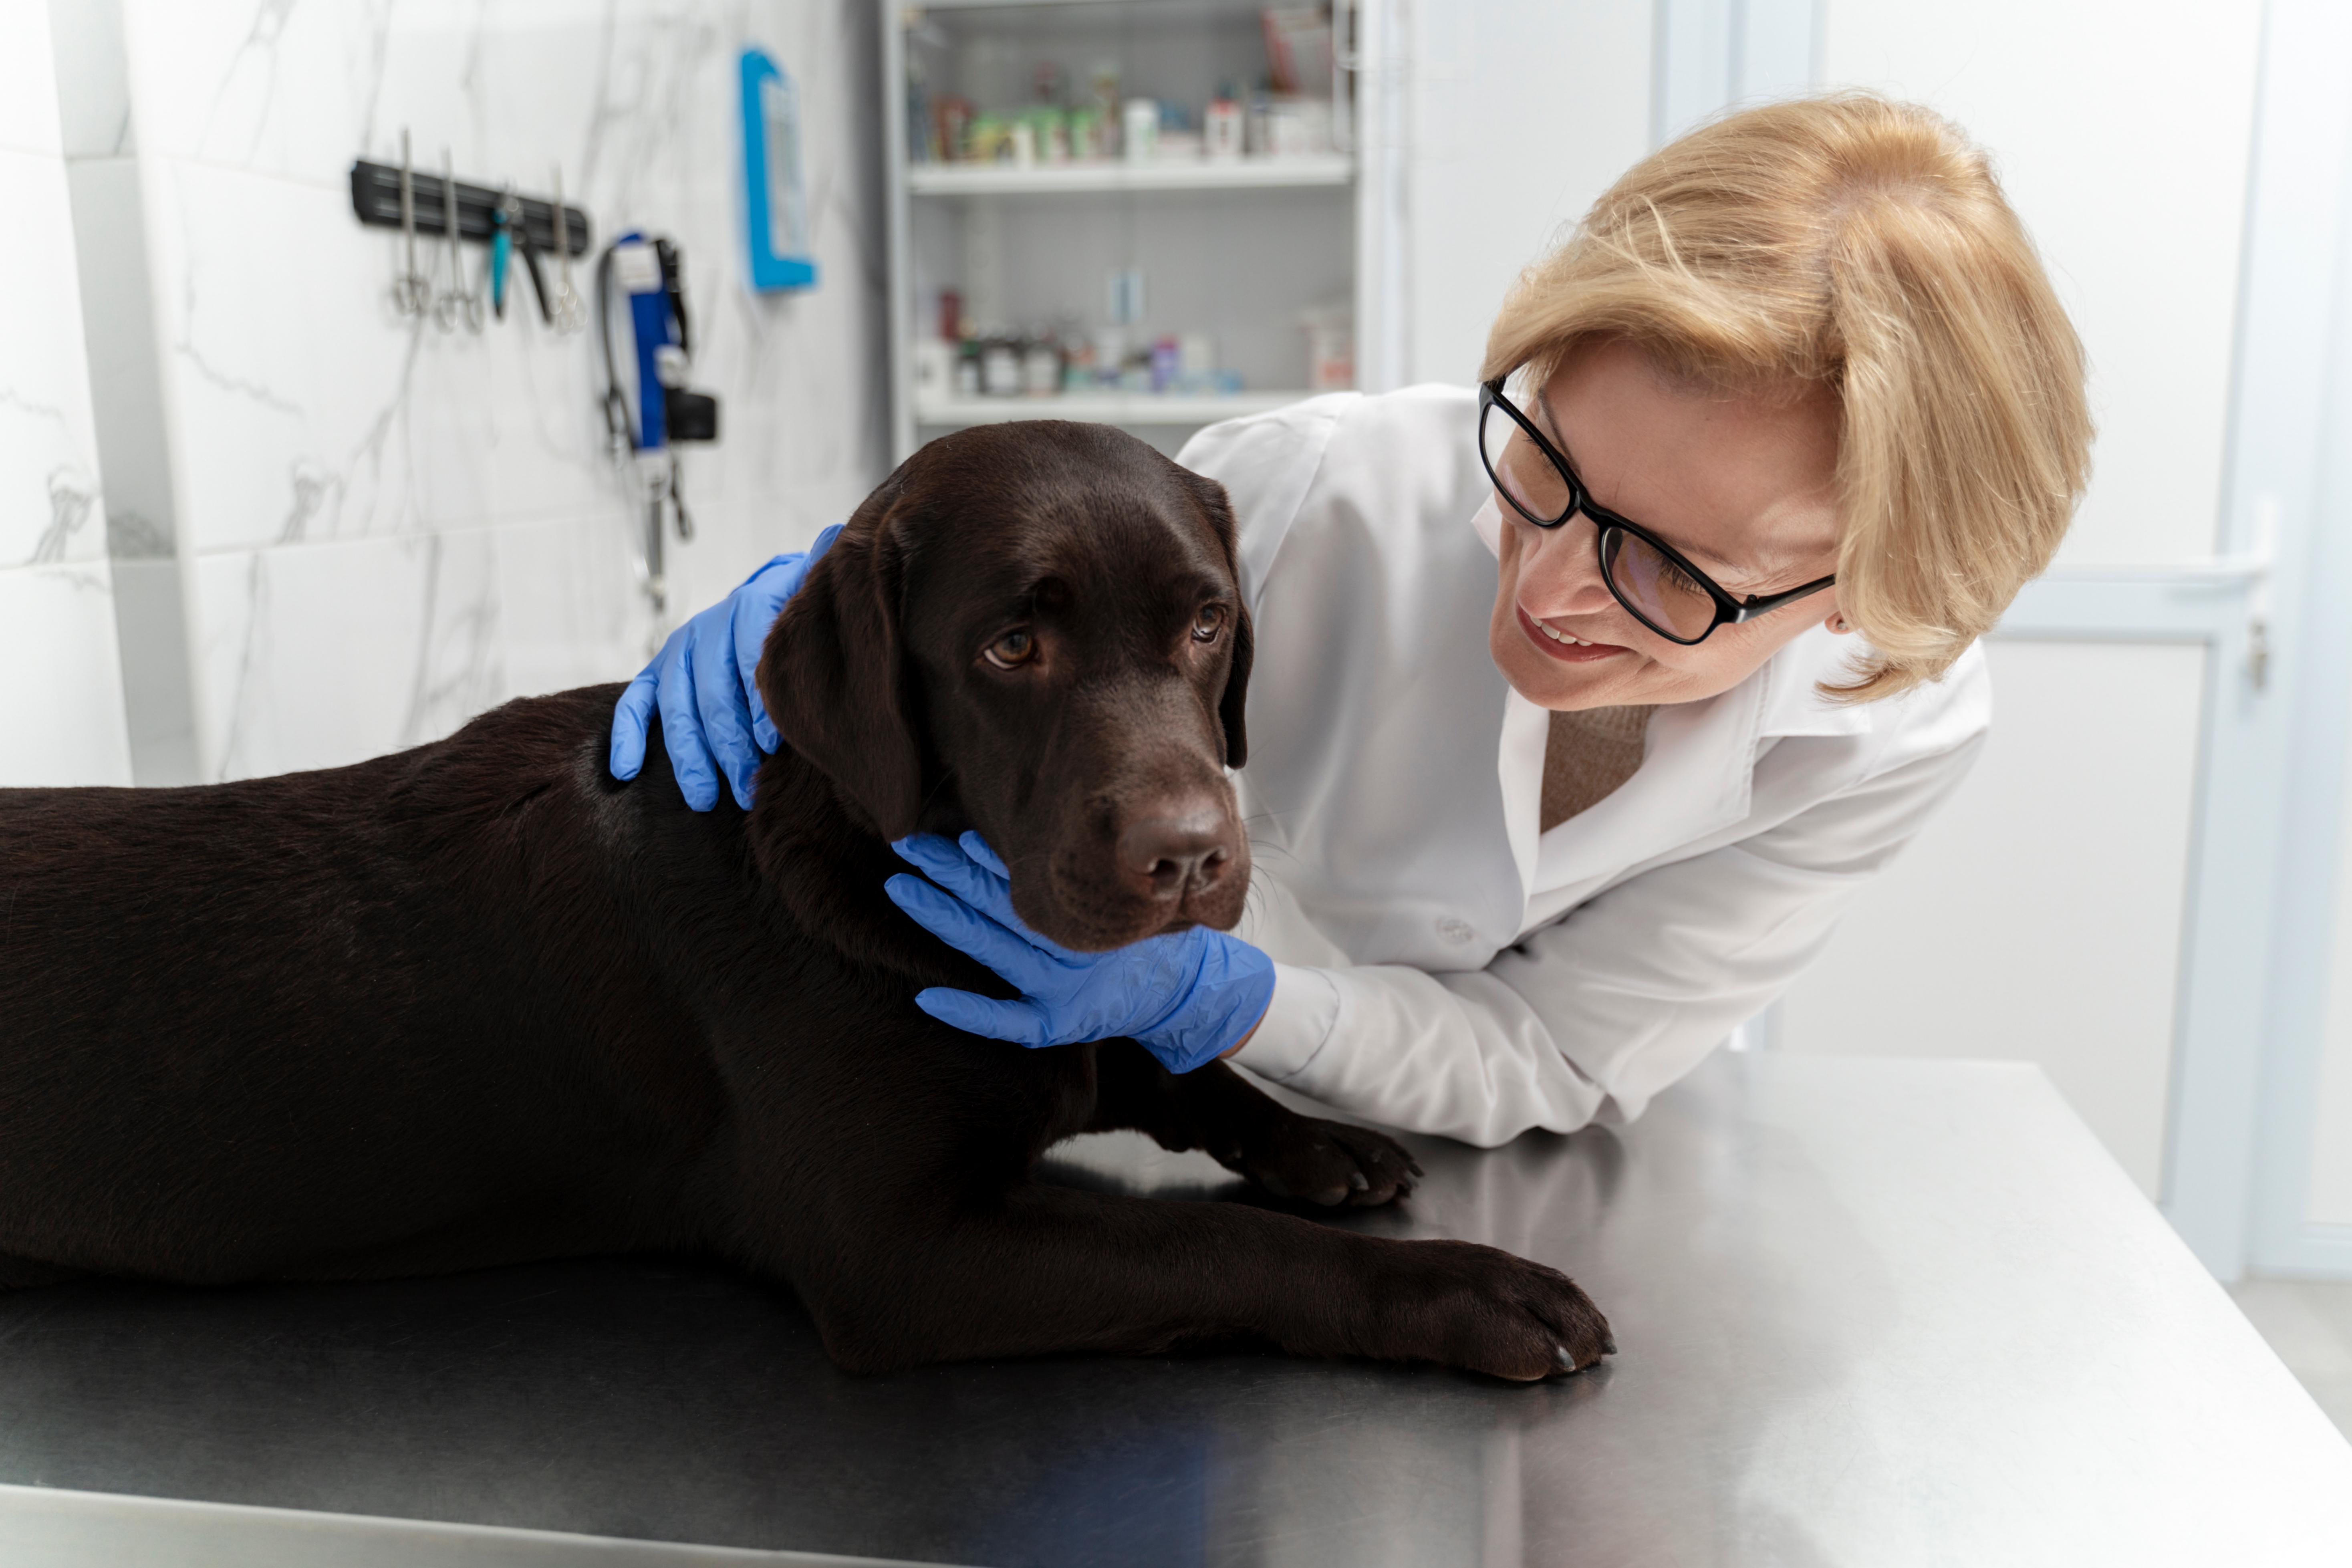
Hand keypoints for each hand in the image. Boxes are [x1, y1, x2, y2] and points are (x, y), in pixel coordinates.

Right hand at [609, 524, 841, 809]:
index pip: (751, 651)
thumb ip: (825, 578)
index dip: (761, 698)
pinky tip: (625, 770)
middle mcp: (710, 625)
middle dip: (727, 743)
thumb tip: (834, 540)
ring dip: (688, 754)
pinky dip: (627, 734)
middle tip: (746, 787)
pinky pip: (637, 702)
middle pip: (712, 689)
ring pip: (676, 705)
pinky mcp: (660, 671)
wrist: (779, 596)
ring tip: (705, 798)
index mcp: (754, 605)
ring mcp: (681, 650)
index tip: (773, 740)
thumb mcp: (822, 595)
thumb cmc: (806, 611)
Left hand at [885, 832, 1274, 1073]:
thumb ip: (1112, 866)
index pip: (1025, 881)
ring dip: (944, 918)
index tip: (954, 835)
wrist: (1194, 995)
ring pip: (990, 948)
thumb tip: (1100, 815)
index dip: (986, 859)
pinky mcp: (1056, 1026)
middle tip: (907, 845)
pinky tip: (927, 997)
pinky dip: (968, 1010)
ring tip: (902, 886)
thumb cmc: (1164, 938)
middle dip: (950, 874)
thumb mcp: (1145, 896)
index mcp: (1088, 917)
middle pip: (997, 906)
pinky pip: (1005, 1021)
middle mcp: (1069, 948)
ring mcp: (1058, 991)